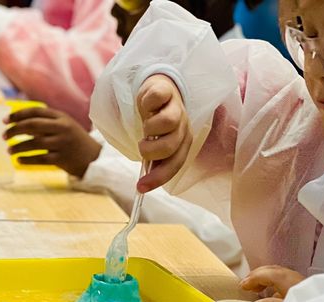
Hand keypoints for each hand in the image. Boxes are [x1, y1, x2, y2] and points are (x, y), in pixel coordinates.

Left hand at [3, 107, 102, 176]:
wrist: (93, 158)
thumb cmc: (74, 141)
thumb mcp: (64, 126)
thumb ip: (46, 122)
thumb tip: (20, 121)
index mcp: (61, 117)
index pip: (35, 111)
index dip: (18, 115)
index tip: (5, 120)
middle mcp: (62, 128)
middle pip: (33, 125)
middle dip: (15, 130)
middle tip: (4, 136)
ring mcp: (62, 143)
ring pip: (34, 143)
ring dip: (18, 147)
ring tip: (9, 150)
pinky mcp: (62, 159)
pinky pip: (40, 159)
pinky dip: (27, 159)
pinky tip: (18, 160)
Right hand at [135, 75, 191, 191]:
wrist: (160, 92)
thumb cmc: (157, 124)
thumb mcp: (157, 143)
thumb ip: (154, 161)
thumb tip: (143, 184)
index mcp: (182, 142)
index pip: (175, 164)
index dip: (158, 178)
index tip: (140, 187)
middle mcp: (183, 126)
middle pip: (170, 146)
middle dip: (150, 151)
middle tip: (143, 146)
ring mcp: (176, 107)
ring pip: (165, 123)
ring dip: (148, 128)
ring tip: (146, 125)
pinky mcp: (166, 91)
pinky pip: (154, 100)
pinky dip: (145, 105)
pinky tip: (145, 107)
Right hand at [241, 265, 304, 298]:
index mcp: (288, 281)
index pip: (267, 273)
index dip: (253, 278)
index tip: (242, 286)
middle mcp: (293, 278)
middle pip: (272, 270)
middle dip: (256, 275)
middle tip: (244, 285)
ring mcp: (297, 282)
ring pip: (277, 273)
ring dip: (263, 278)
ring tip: (254, 288)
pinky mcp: (300, 288)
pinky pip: (283, 280)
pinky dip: (271, 283)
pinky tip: (268, 293)